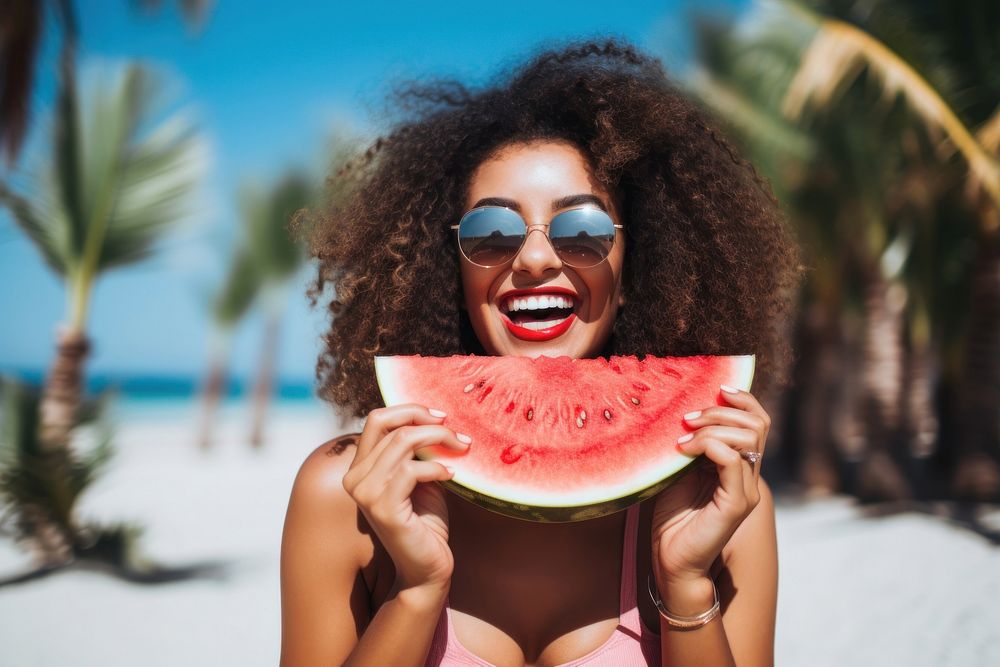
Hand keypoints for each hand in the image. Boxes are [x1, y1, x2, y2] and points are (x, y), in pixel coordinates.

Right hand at [342, 404, 470, 593]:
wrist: (427, 567)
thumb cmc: (426, 522)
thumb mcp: (419, 476)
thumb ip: (416, 450)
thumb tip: (433, 417)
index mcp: (360, 467)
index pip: (377, 419)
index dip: (410, 410)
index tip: (441, 416)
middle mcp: (355, 478)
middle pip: (390, 425)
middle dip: (428, 423)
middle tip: (456, 434)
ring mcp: (365, 493)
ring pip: (403, 442)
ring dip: (439, 440)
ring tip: (459, 451)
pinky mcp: (382, 508)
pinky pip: (412, 470)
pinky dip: (437, 467)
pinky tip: (451, 476)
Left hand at [651, 386, 769, 584]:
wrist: (672, 561)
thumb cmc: (673, 519)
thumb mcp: (680, 472)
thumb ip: (691, 446)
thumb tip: (683, 411)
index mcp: (739, 466)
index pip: (758, 422)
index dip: (744, 399)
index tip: (718, 386)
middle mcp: (749, 477)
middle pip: (756, 424)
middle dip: (720, 411)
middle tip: (688, 417)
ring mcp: (746, 491)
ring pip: (748, 438)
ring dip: (712, 426)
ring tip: (683, 435)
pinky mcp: (736, 504)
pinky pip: (732, 461)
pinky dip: (708, 445)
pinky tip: (683, 450)